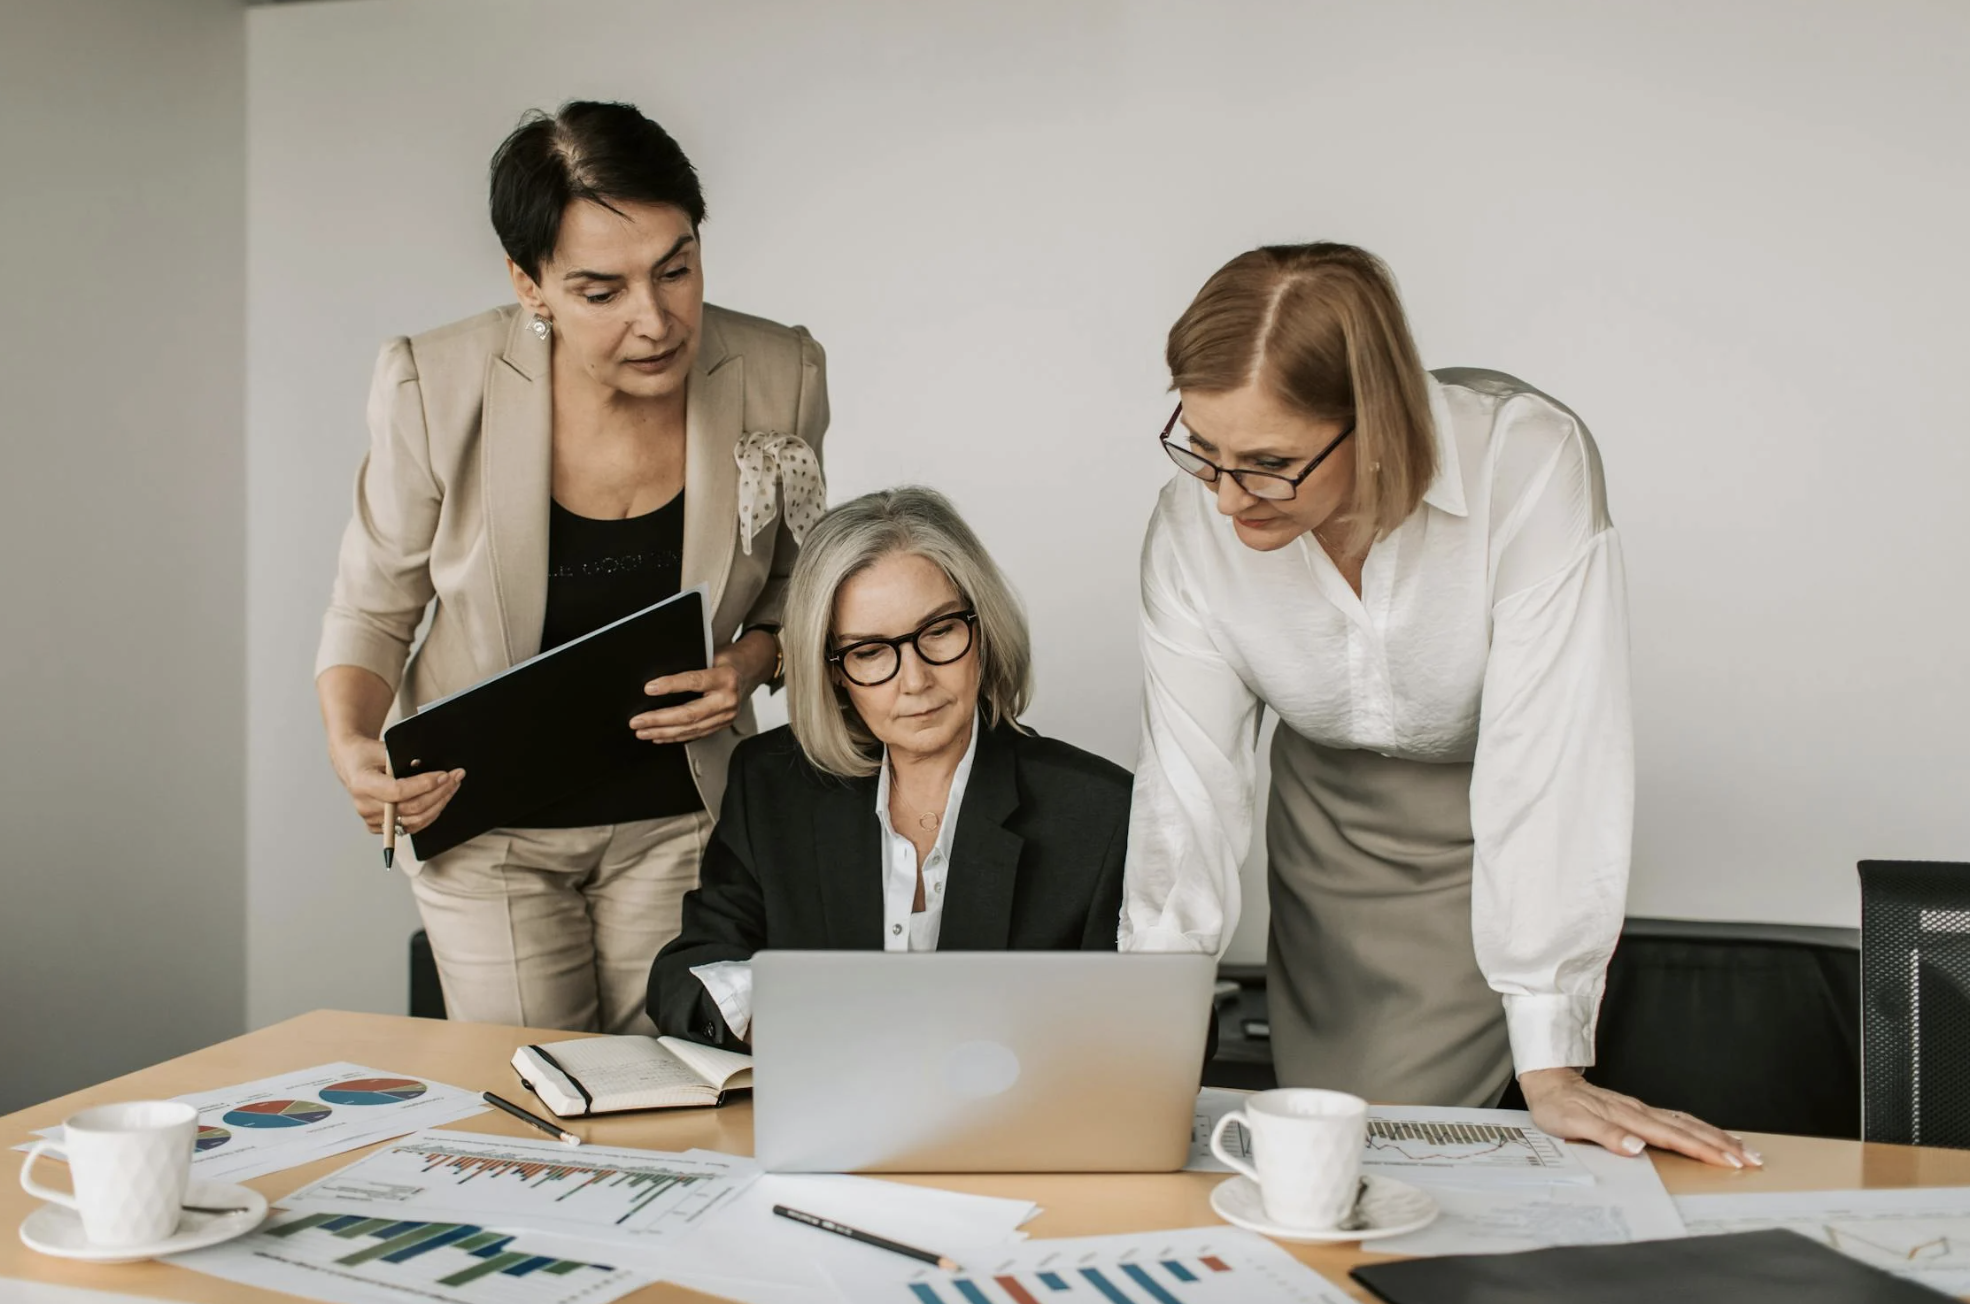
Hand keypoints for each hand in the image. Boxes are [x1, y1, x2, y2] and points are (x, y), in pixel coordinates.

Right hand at [329, 733, 463, 835]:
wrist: (352, 765)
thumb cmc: (367, 754)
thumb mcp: (382, 748)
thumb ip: (403, 759)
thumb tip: (432, 771)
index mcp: (362, 785)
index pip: (399, 791)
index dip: (424, 785)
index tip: (444, 775)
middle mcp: (365, 806)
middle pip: (411, 808)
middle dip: (439, 792)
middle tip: (456, 777)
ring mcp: (372, 820)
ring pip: (415, 821)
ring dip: (439, 804)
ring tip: (452, 787)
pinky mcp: (380, 827)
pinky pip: (411, 827)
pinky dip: (429, 814)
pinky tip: (440, 800)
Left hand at [630, 630, 775, 744]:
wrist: (750, 671)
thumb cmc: (729, 661)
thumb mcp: (713, 655)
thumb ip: (692, 666)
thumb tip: (661, 677)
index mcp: (725, 678)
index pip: (694, 682)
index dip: (670, 685)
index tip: (649, 688)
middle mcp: (727, 700)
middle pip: (689, 714)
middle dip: (659, 719)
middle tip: (638, 721)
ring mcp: (726, 716)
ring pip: (690, 729)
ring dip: (663, 732)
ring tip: (643, 731)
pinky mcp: (722, 725)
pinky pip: (696, 734)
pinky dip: (675, 737)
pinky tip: (660, 737)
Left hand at [1519, 1067, 1762, 1168]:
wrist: (1548, 1080)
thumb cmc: (1557, 1106)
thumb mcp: (1572, 1124)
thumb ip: (1605, 1136)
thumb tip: (1636, 1148)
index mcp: (1630, 1118)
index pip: (1674, 1138)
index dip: (1704, 1151)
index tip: (1731, 1162)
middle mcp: (1641, 1112)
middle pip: (1690, 1129)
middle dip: (1723, 1146)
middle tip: (1753, 1161)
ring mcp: (1641, 1109)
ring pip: (1688, 1123)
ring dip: (1717, 1137)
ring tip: (1744, 1149)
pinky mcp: (1639, 1109)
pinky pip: (1678, 1119)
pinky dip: (1699, 1128)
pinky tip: (1709, 1134)